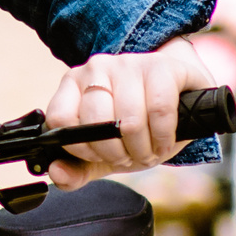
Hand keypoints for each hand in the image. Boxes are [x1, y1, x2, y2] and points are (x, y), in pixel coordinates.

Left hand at [44, 42, 220, 189]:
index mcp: (73, 83)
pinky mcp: (161, 66)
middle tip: (130, 156)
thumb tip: (57, 172)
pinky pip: (159, 110)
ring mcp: (128, 63)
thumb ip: (77, 169)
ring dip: (142, 149)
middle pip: (97, 122)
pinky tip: (164, 142)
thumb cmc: (135, 126)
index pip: (60, 119)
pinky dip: (163, 136)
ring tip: (148, 151)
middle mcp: (96, 68)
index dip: (81, 147)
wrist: (178, 99)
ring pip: (129, 120)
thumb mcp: (103, 153)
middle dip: (116, 154)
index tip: (99, 155)